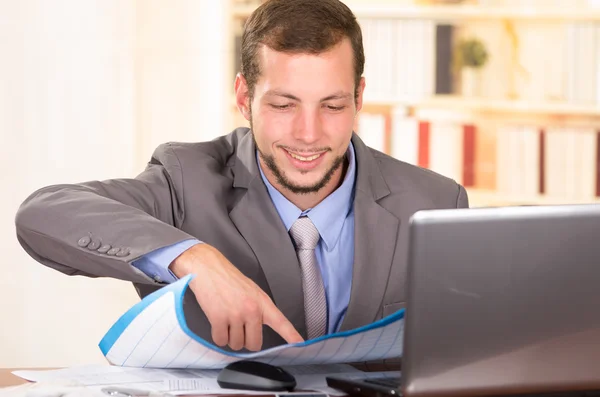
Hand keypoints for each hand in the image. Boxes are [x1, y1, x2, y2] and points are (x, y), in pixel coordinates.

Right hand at [169, 243, 303, 350]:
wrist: (208, 268)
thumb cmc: (229, 280)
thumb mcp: (252, 291)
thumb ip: (259, 310)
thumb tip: (258, 331)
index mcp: (263, 302)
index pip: (281, 322)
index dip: (291, 335)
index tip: (300, 344)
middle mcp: (252, 309)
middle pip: (254, 344)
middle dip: (245, 341)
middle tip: (238, 328)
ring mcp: (235, 314)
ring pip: (236, 344)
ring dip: (230, 337)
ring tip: (226, 320)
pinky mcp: (218, 318)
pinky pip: (220, 341)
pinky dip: (218, 336)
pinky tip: (217, 322)